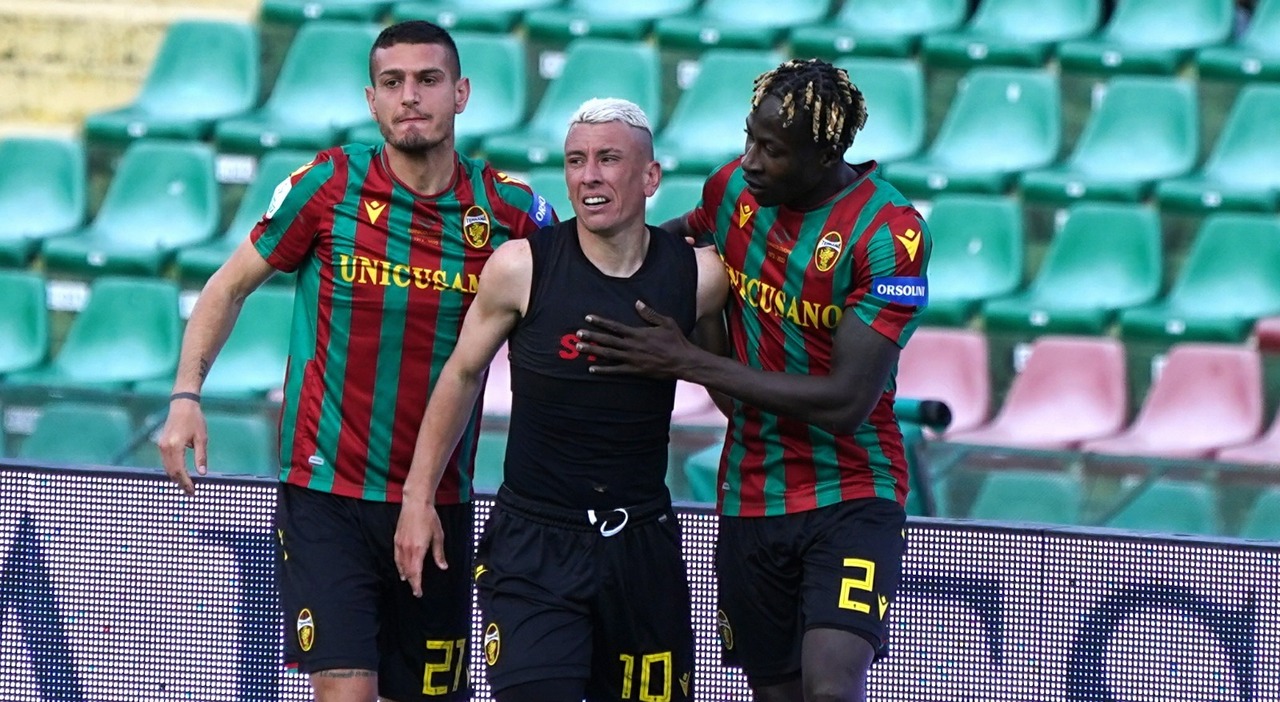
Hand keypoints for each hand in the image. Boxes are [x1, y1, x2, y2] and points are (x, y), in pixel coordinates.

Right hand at [156, 400, 207, 495]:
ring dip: (175, 478)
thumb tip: (202, 473)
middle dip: (180, 483)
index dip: (186, 482)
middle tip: (190, 492)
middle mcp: (165, 447)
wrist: (182, 404)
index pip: (180, 470)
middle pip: (171, 471)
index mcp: (175, 446)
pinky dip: (172, 470)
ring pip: (167, 468)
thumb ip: (201, 457)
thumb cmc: (194, 419)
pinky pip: (165, 461)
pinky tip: (180, 474)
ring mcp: (161, 445)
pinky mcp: (161, 443)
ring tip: (186, 486)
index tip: (193, 491)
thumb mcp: (201, 438)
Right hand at [395, 499, 447, 597]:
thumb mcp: (438, 536)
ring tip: (409, 581)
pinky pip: (396, 557)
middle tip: (416, 591)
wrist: (416, 504)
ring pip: (400, 565)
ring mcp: (400, 544)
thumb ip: (439, 553)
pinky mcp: (396, 539)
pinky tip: (401, 567)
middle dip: (412, 582)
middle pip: (407, 571)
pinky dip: (399, 565)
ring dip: (405, 574)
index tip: (419, 593)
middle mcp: (407, 549)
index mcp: (418, 550)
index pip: (416, 573)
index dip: (417, 585)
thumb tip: (443, 566)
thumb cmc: (429, 518)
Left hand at [576, 301, 692, 377]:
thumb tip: (637, 303)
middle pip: (607, 340)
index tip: (588, 318)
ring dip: (592, 351)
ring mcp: (632, 359)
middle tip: (577, 335)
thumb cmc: (676, 340)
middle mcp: (632, 346)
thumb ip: (650, 313)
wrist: (683, 361)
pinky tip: (591, 369)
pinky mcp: (635, 370)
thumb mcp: (666, 322)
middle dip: (591, 337)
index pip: (614, 326)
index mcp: (637, 333)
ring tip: (579, 349)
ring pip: (608, 355)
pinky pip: (616, 370)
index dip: (600, 322)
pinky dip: (603, 370)